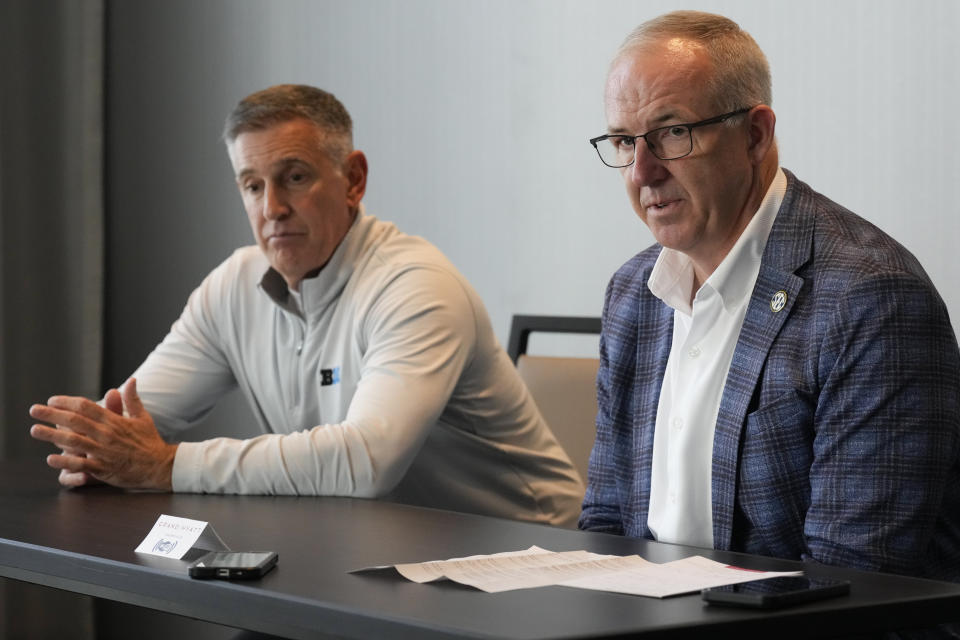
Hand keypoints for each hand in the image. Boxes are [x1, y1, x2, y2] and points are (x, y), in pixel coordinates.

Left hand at [29, 378, 176, 489]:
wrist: (160, 466)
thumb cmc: (150, 441)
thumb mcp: (143, 418)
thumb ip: (132, 399)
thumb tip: (131, 380)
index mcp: (114, 421)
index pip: (86, 407)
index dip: (67, 402)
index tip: (52, 400)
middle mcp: (107, 434)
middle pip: (75, 421)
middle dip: (52, 414)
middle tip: (34, 410)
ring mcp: (104, 452)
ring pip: (74, 441)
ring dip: (52, 435)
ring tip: (35, 430)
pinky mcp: (104, 469)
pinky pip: (81, 464)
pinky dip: (66, 461)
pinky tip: (51, 458)